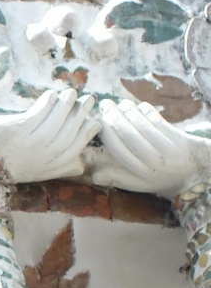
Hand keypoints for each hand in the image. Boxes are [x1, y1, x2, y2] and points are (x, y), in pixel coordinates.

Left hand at [0, 89, 97, 183]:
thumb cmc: (1, 163)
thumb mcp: (34, 171)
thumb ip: (56, 168)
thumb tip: (81, 165)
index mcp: (50, 168)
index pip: (78, 148)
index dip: (87, 132)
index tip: (94, 119)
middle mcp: (44, 157)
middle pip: (72, 132)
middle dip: (83, 113)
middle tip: (89, 98)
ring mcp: (32, 144)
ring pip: (59, 120)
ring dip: (68, 103)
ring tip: (70, 92)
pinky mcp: (18, 130)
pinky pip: (40, 112)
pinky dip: (48, 102)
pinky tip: (50, 95)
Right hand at [88, 98, 210, 196]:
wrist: (193, 172)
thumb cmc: (160, 177)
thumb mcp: (138, 184)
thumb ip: (116, 178)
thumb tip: (93, 176)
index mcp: (140, 173)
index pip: (118, 150)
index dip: (106, 133)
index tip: (98, 121)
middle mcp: (153, 162)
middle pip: (129, 135)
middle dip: (114, 117)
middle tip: (104, 105)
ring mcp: (167, 149)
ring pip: (142, 125)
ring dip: (129, 110)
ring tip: (119, 103)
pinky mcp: (178, 138)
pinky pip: (158, 121)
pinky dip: (147, 111)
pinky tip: (138, 106)